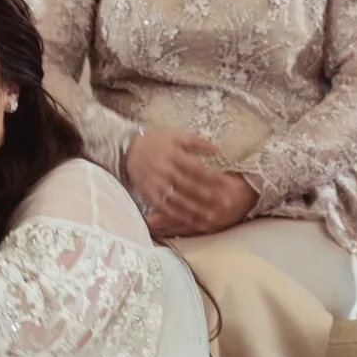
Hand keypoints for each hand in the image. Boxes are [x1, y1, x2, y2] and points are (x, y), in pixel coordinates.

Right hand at [125, 129, 255, 238]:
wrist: (127, 151)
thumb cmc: (156, 143)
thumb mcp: (176, 137)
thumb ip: (197, 143)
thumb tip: (217, 149)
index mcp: (174, 155)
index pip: (197, 169)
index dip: (213, 177)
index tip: (228, 184)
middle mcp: (165, 171)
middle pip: (191, 186)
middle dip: (210, 196)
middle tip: (227, 203)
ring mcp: (157, 185)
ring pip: (179, 200)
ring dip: (197, 209)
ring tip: (212, 216)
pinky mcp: (149, 195)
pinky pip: (165, 208)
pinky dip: (178, 215)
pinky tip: (190, 220)